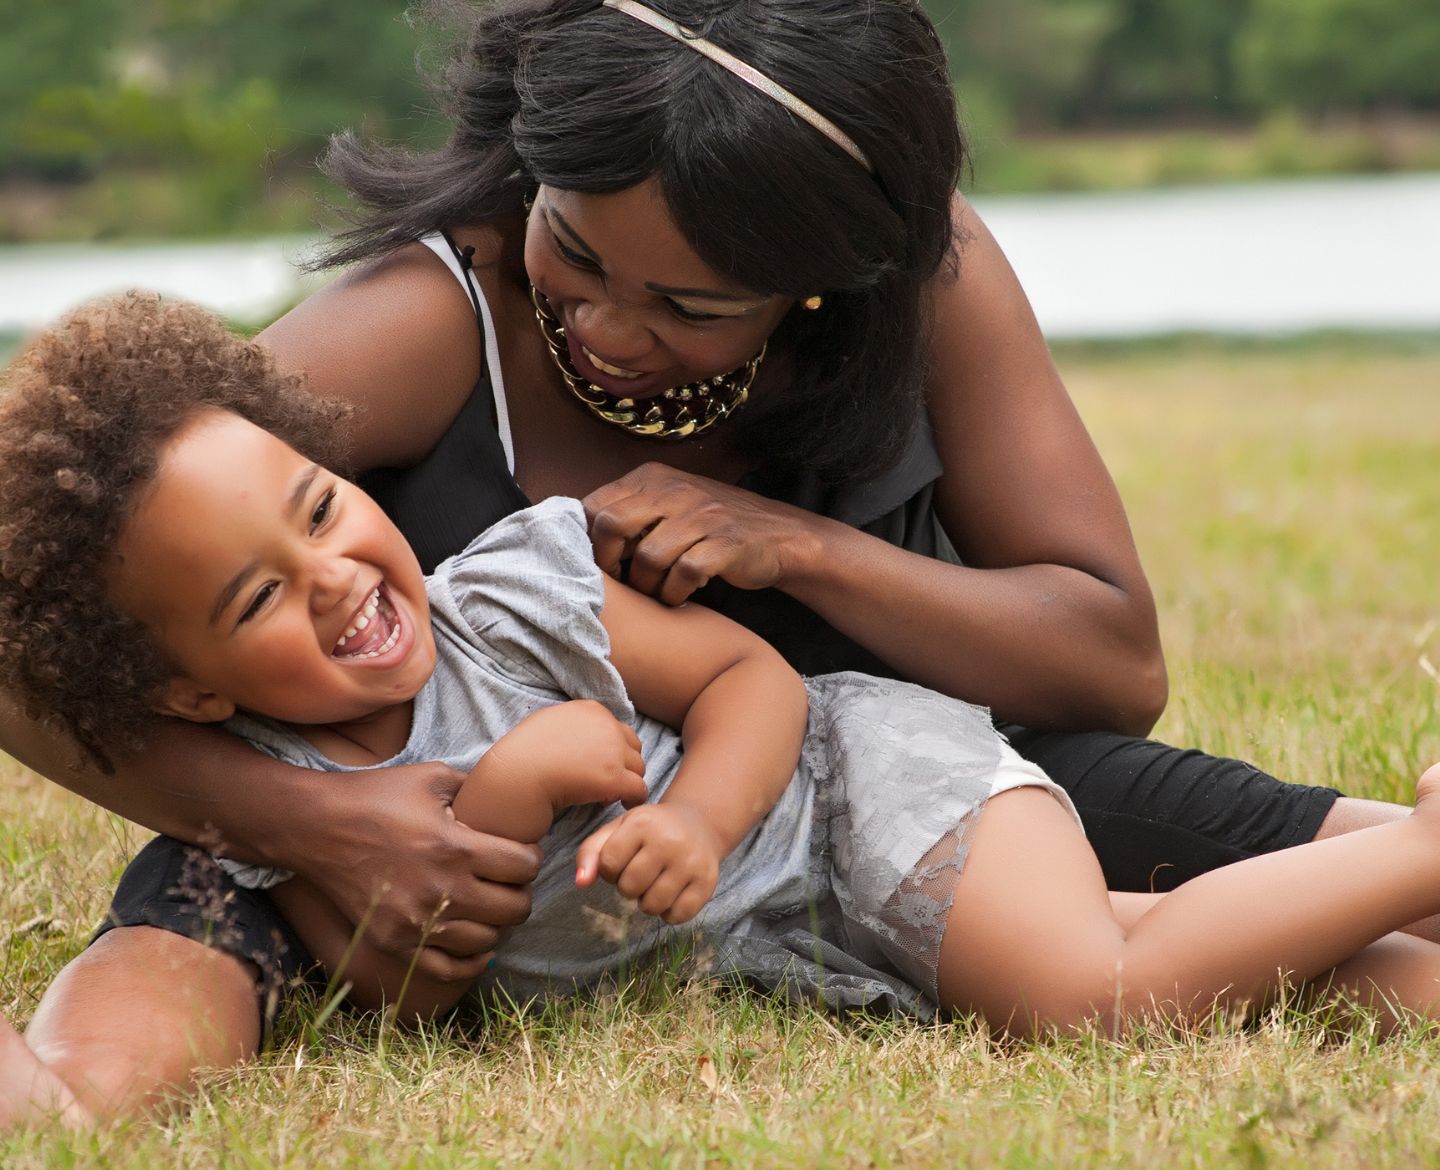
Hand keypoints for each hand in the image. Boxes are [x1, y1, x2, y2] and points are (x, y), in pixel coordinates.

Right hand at [284, 760, 540, 980]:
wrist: (315, 826)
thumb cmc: (376, 795)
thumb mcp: (432, 777)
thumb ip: (477, 785)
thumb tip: (511, 792)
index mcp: (455, 847)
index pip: (524, 866)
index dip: (531, 856)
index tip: (522, 851)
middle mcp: (440, 890)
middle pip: (514, 908)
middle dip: (521, 891)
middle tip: (511, 880)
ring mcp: (415, 922)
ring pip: (488, 940)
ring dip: (497, 923)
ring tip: (490, 903)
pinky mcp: (394, 941)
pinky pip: (449, 968)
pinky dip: (471, 958)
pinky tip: (478, 942)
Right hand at [483, 700, 647, 811]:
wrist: (514, 779)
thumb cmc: (523, 757)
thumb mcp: (548, 723)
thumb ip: (573, 725)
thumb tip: (586, 738)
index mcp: (590, 709)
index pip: (618, 729)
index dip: (611, 750)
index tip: (597, 765)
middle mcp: (606, 725)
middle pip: (632, 747)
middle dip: (623, 764)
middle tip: (605, 782)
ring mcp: (612, 751)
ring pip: (638, 768)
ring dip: (626, 781)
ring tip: (607, 795)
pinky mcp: (614, 777)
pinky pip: (639, 789)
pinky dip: (633, 799)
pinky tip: (619, 804)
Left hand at [573, 803, 722, 924]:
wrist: (699, 824)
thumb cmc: (650, 830)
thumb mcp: (618, 830)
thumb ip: (591, 852)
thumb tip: (581, 883)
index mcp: (642, 823)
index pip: (608, 866)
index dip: (610, 870)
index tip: (623, 861)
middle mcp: (669, 840)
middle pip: (629, 888)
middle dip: (629, 887)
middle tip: (641, 873)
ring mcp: (691, 862)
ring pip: (652, 906)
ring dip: (648, 902)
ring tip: (655, 884)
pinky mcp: (708, 881)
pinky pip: (678, 916)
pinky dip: (670, 912)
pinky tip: (673, 893)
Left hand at [583, 464, 821, 604]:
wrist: (779, 536)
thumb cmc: (712, 527)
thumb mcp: (670, 504)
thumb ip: (629, 512)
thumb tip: (576, 539)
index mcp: (654, 478)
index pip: (595, 503)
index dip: (586, 540)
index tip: (594, 564)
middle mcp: (675, 491)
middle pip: (612, 524)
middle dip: (607, 563)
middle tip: (618, 583)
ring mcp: (702, 516)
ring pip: (647, 556)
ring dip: (645, 586)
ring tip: (654, 594)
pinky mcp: (725, 544)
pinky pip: (684, 574)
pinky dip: (676, 593)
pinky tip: (680, 596)